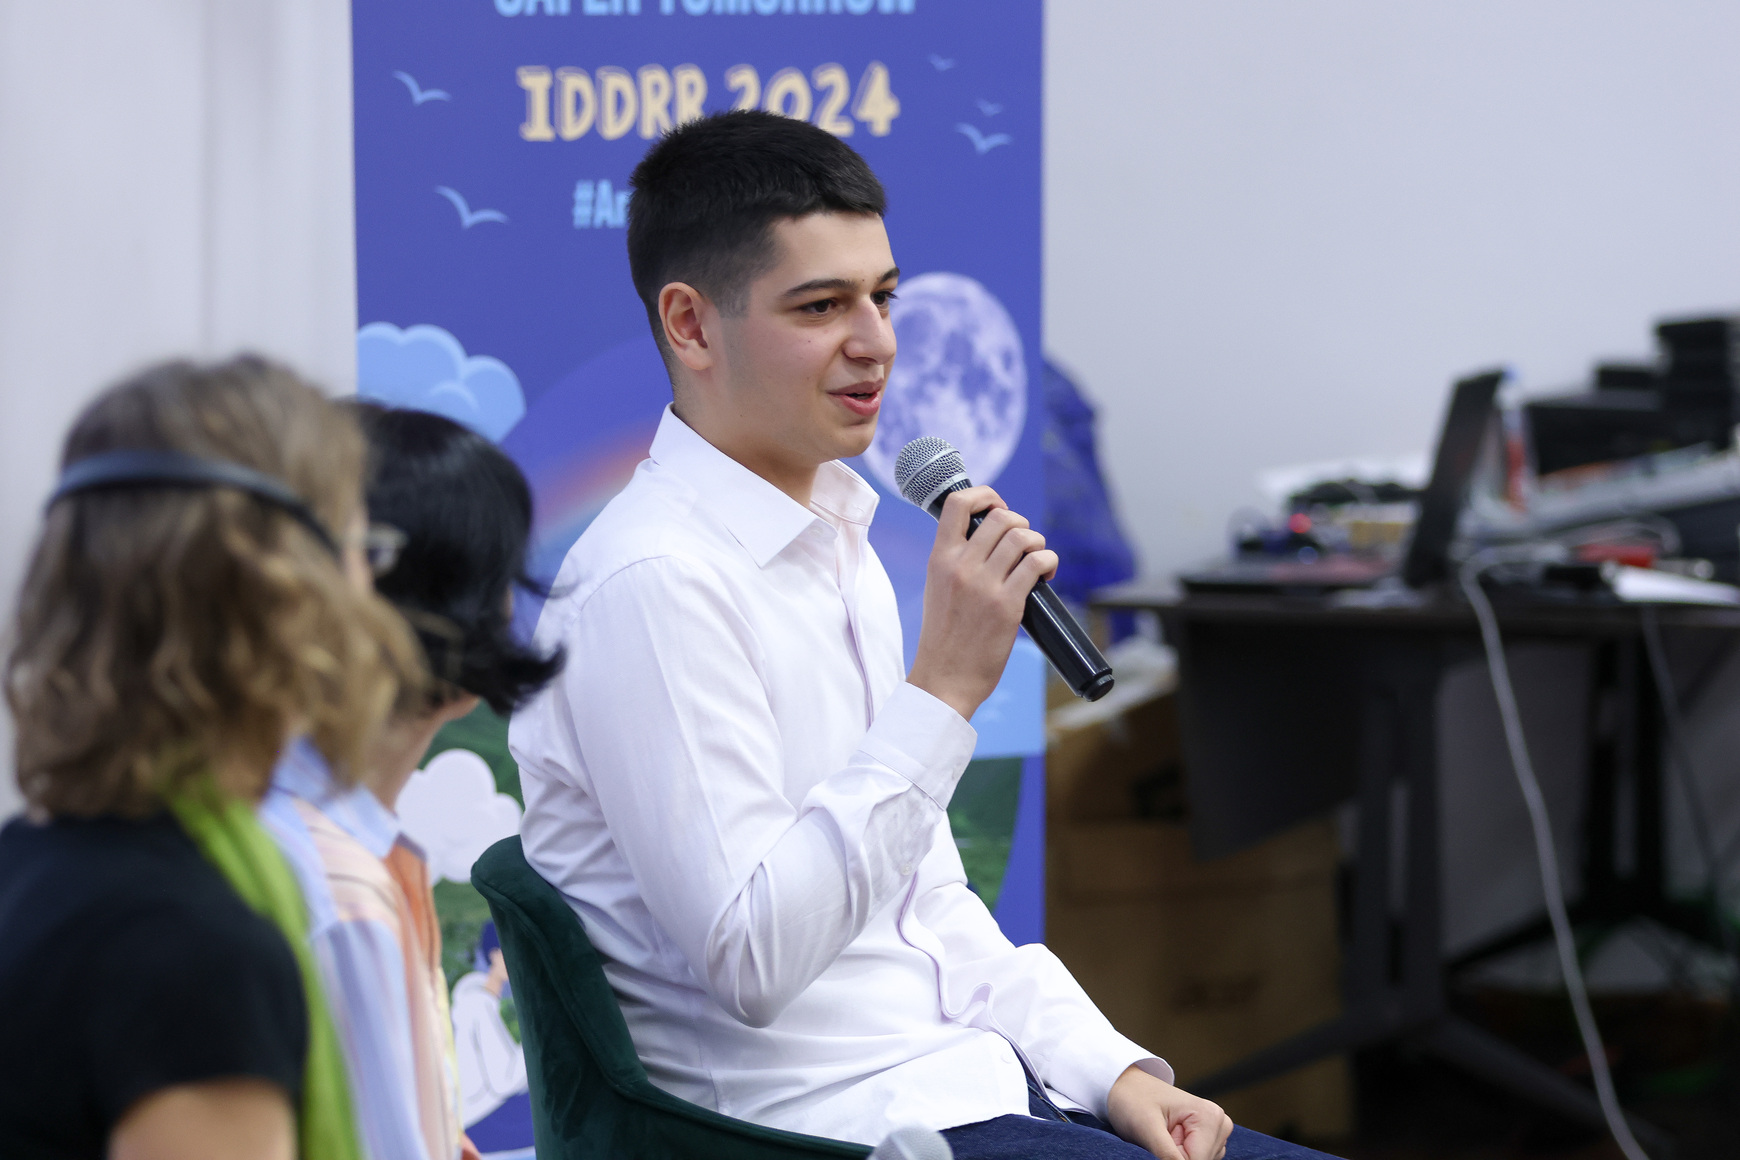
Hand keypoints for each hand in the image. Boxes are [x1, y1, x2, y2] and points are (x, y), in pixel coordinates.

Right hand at [906, 486, 1057, 720]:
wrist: (944, 678)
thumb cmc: (944, 637)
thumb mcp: (938, 588)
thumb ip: (956, 561)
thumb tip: (989, 537)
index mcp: (939, 559)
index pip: (957, 503)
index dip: (985, 495)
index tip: (997, 508)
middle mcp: (960, 566)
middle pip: (1001, 517)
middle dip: (1020, 524)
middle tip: (1023, 545)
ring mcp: (984, 584)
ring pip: (1023, 537)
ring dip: (1037, 544)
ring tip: (1036, 561)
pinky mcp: (1007, 605)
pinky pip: (1038, 563)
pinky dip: (1049, 562)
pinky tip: (1046, 576)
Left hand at [1105, 1065, 1232, 1159]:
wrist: (1124, 1088)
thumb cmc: (1132, 1101)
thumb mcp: (1148, 1130)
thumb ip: (1170, 1156)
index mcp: (1209, 1116)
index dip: (1172, 1156)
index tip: (1158, 1138)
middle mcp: (1218, 1122)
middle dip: (1176, 1155)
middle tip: (1160, 1133)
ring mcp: (1213, 1130)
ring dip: (1178, 1154)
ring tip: (1164, 1132)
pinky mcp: (1206, 1137)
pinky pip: (1197, 1158)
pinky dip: (1180, 1153)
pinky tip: (1169, 1135)